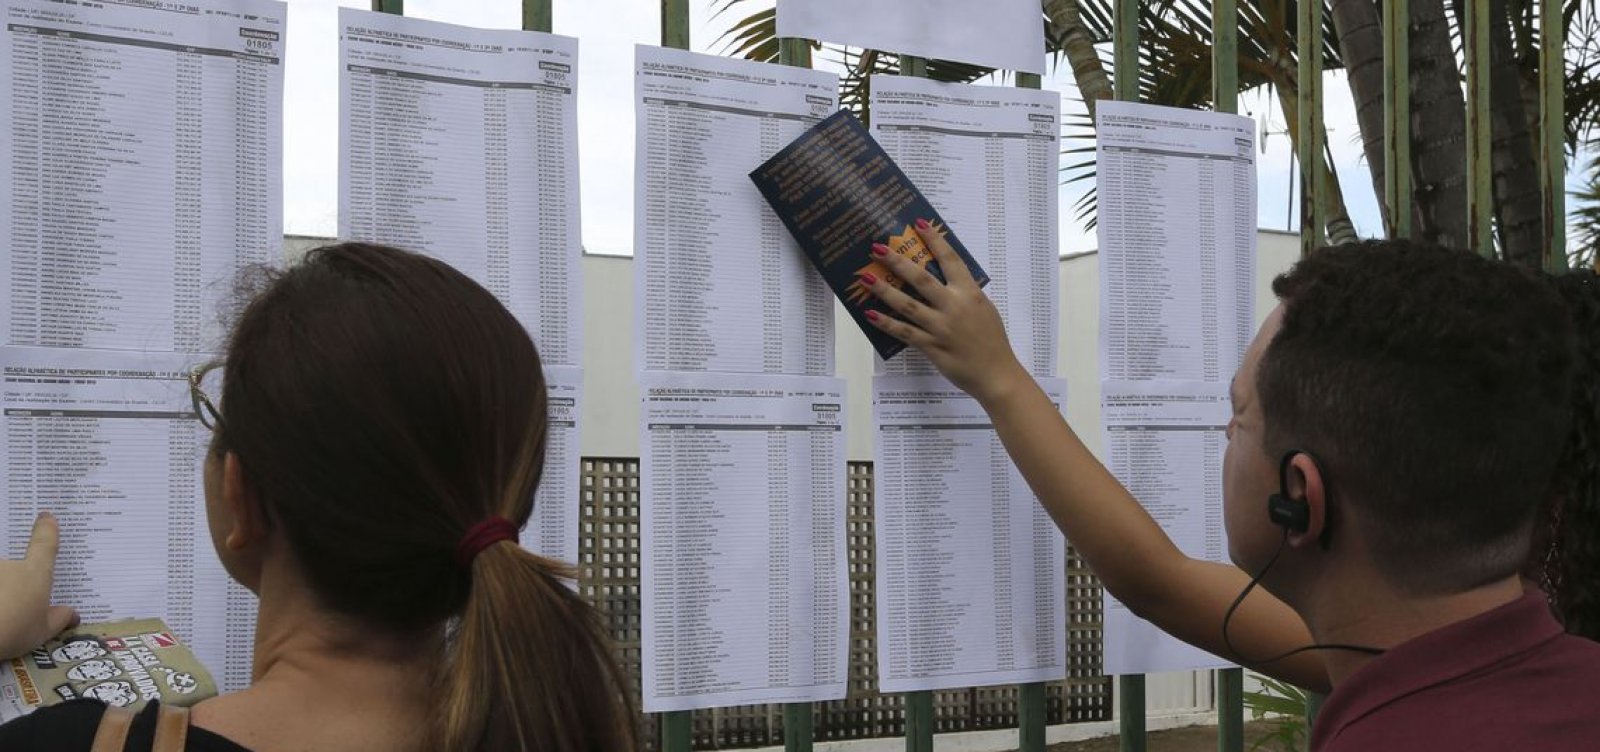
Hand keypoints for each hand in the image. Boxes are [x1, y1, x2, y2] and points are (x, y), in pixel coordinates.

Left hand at [0, 512, 78, 659]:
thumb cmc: (11, 632)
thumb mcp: (41, 632)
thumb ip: (58, 619)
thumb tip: (74, 614)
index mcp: (35, 572)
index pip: (45, 542)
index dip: (47, 527)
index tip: (46, 516)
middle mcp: (10, 563)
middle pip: (13, 554)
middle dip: (12, 560)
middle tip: (13, 571)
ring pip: (1, 567)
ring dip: (2, 579)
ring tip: (3, 595)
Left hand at [862, 219, 1032, 403]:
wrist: (996, 374)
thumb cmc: (992, 340)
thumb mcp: (984, 308)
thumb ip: (964, 294)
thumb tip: (943, 279)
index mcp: (970, 293)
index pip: (950, 260)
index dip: (935, 240)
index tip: (919, 224)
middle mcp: (954, 306)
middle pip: (921, 279)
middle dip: (898, 262)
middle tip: (878, 248)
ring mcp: (941, 327)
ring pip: (907, 305)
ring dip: (885, 290)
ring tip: (866, 278)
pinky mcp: (932, 346)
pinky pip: (905, 332)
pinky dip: (887, 323)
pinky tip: (870, 315)